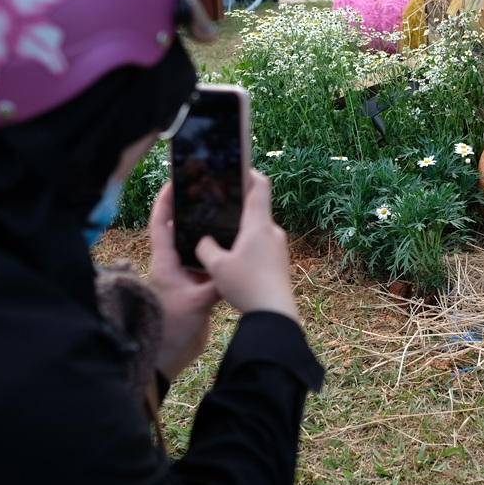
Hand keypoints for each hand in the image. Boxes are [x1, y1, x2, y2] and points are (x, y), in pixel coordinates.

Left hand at [148, 181, 222, 381]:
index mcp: (163, 263)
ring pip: (194, 245)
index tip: (175, 183)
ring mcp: (184, 275)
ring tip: (223, 213)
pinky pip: (206, 263)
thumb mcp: (196, 303)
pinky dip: (217, 253)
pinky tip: (233, 245)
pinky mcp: (196, 287)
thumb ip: (215, 284)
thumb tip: (235, 267)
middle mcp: (172, 265)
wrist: (169, 355)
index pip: (159, 225)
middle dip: (190, 211)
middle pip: (178, 230)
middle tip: (207, 193)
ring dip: (205, 231)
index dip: (164, 202)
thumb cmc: (171, 327)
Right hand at [196, 170, 298, 322]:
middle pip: (257, 208)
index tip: (237, 169)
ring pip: (258, 229)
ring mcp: (279, 247)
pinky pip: (262, 245)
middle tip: (219, 206)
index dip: (250, 173)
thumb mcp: (216, 266)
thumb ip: (205, 248)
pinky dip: (249, 246)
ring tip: (223, 235)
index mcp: (259, 224)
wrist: (274, 315)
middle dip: (238, 206)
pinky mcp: (280, 262)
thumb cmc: (246, 286)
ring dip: (243, 229)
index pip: (260, 186)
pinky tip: (234, 259)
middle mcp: (273, 231)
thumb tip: (203, 242)